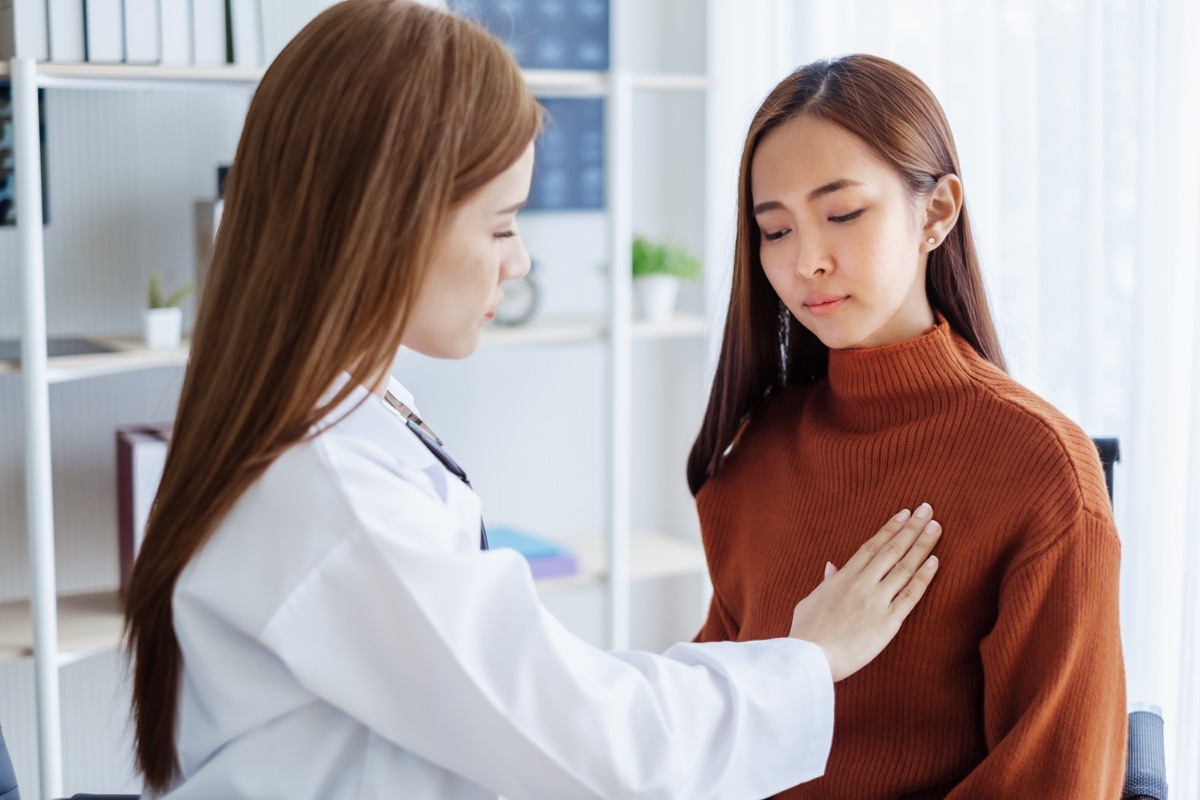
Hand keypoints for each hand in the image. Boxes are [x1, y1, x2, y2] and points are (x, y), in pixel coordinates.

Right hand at [789, 504, 940, 681]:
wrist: (809, 656)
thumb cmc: (806, 632)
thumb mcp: (810, 601)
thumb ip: (826, 582)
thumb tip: (831, 567)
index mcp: (843, 577)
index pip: (872, 546)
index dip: (890, 528)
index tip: (904, 514)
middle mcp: (862, 583)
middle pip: (892, 549)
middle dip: (912, 528)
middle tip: (928, 510)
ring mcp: (876, 600)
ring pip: (904, 567)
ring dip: (922, 545)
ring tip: (936, 527)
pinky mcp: (888, 621)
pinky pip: (910, 594)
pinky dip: (924, 576)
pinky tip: (935, 561)